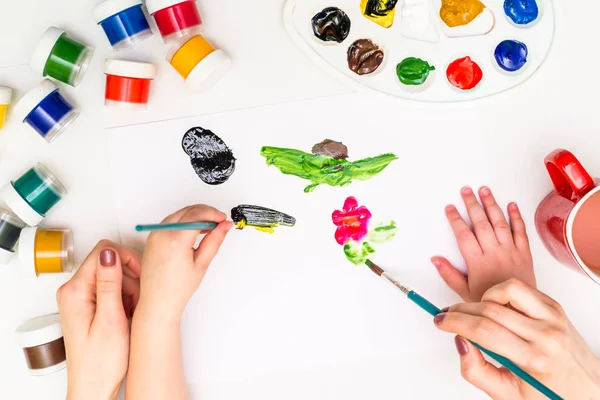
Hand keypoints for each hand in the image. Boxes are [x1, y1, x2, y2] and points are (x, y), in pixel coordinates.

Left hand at [57, 240, 141, 399]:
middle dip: (130, 276)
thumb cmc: (100, 363)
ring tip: (132, 310)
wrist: (94, 386)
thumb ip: (109, 284)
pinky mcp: (88, 305)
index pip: (104, 252)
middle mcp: (74, 291)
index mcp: (75, 291)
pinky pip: (110, 287)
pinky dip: (124, 296)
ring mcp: (80, 297)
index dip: (127, 260)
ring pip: (112, 274)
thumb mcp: (110, 320)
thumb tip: (109, 253)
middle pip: (109, 261)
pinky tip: (127, 313)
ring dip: (129, 288)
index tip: (140, 277)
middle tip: (137, 299)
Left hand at [137, 205, 232, 322]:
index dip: (213, 214)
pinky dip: (184, 221)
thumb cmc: (178, 289)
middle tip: (218, 222)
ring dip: (194, 215)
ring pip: (179, 214)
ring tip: (208, 228)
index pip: (197, 215)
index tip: (222, 219)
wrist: (158, 302)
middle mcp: (161, 234)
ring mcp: (154, 235)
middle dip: (205, 212)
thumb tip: (224, 226)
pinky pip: (170, 221)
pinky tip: (193, 230)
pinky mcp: (152, 237)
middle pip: (187, 211)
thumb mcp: (202, 263)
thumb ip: (214, 240)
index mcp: (175, 241)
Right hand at [432, 186, 535, 301]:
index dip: (456, 219)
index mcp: (477, 262)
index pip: (464, 235)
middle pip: (482, 223)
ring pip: (500, 223)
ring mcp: (511, 252)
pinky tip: (511, 205)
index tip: (450, 208)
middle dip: (472, 204)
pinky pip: (521, 232)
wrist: (520, 313)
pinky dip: (517, 217)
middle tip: (466, 190)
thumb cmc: (491, 304)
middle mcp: (494, 253)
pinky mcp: (525, 254)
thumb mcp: (464, 293)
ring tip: (484, 190)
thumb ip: (449, 275)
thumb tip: (435, 260)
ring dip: (492, 205)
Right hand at [434, 279, 599, 399]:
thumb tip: (460, 342)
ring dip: (483, 298)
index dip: (455, 323)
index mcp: (533, 360)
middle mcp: (546, 335)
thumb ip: (476, 372)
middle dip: (460, 311)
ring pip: (506, 290)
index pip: (483, 332)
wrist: (585, 389)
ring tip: (476, 312)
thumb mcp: (507, 395)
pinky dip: (501, 292)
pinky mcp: (555, 306)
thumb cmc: (548, 394)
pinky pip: (521, 288)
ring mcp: (553, 317)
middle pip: (489, 310)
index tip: (441, 322)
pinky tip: (496, 308)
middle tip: (448, 316)